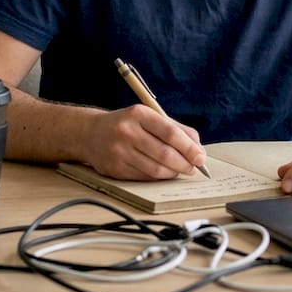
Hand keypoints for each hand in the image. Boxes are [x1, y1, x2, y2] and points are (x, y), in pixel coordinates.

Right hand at [83, 105, 206, 180]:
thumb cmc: (128, 124)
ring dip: (173, 173)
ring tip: (181, 170)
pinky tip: (164, 173)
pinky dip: (159, 178)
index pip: (170, 132)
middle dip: (185, 164)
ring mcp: (119, 151)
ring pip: (155, 169)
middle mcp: (127, 131)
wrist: (90, 133)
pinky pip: (144, 178)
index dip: (189, 147)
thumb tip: (198, 148)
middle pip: (164, 154)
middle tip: (194, 167)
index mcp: (139, 114)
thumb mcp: (148, 117)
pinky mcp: (115, 169)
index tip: (201, 157)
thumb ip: (175, 128)